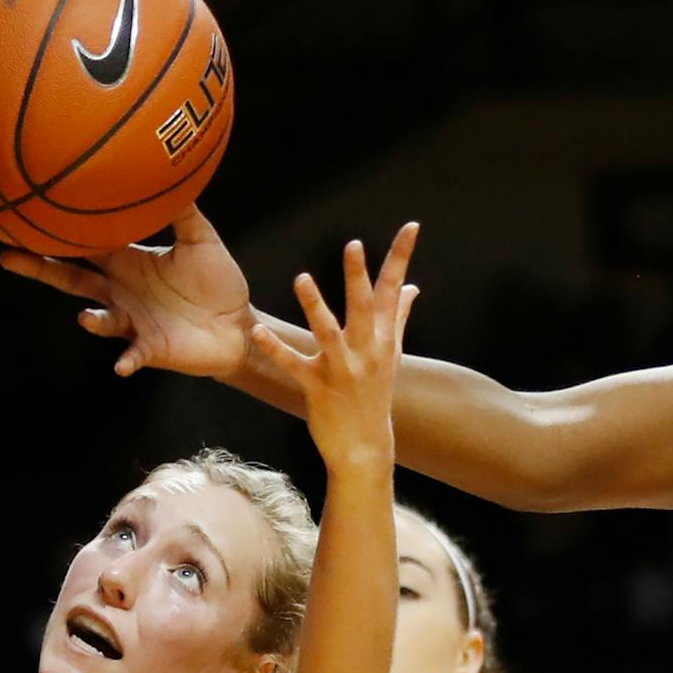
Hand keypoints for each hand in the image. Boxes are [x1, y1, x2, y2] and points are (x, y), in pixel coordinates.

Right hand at [0, 205, 254, 378]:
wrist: (239, 325)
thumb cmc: (217, 281)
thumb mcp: (201, 240)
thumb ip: (182, 211)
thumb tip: (170, 170)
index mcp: (127, 262)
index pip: (85, 244)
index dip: (58, 232)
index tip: (25, 217)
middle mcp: (120, 291)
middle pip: (72, 278)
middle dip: (41, 268)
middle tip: (8, 256)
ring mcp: (132, 322)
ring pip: (100, 318)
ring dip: (92, 320)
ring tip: (85, 319)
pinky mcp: (150, 349)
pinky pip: (133, 354)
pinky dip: (127, 359)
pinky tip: (122, 365)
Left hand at [251, 227, 417, 475]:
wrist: (365, 447)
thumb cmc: (375, 395)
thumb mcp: (392, 355)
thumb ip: (400, 316)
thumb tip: (413, 286)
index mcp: (384, 338)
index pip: (395, 290)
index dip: (401, 256)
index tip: (410, 225)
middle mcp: (367, 351)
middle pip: (364, 307)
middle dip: (358, 276)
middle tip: (353, 245)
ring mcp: (343, 370)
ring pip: (329, 333)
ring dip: (315, 306)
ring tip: (301, 279)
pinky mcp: (318, 388)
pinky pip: (293, 365)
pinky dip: (275, 348)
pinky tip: (259, 330)